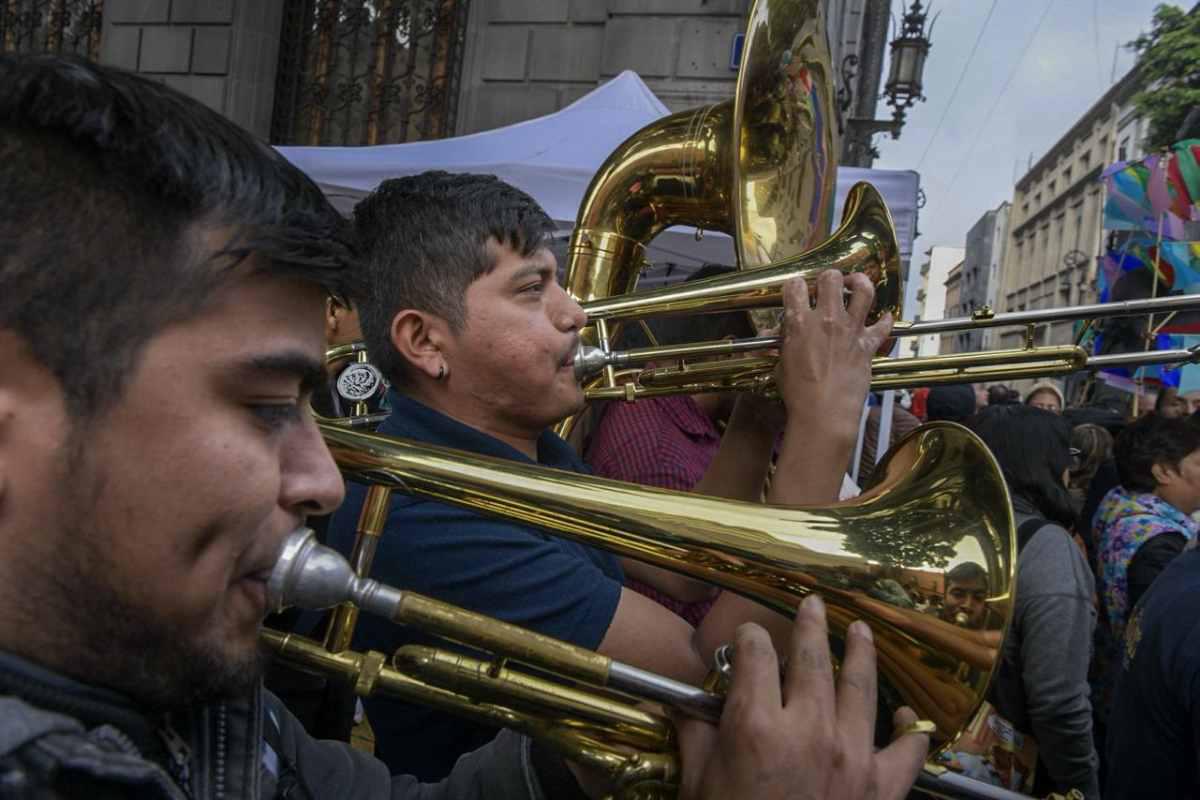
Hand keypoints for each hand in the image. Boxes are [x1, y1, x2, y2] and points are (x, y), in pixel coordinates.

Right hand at [675, 594, 928, 799]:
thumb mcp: (699, 785)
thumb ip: (696, 738)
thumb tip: (682, 707)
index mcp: (756, 725)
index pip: (755, 655)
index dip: (749, 638)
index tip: (748, 638)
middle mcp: (808, 728)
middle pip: (811, 657)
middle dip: (809, 624)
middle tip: (812, 603)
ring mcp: (852, 755)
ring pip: (861, 686)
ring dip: (860, 652)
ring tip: (860, 631)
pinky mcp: (883, 787)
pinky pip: (907, 748)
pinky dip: (909, 728)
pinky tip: (906, 715)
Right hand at [774, 270, 891, 439]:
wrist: (825, 413)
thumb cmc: (800, 393)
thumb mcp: (781, 365)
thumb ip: (782, 344)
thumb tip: (774, 336)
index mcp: (800, 322)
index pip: (795, 286)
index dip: (796, 286)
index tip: (797, 291)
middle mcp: (826, 319)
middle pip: (831, 278)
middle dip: (828, 278)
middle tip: (827, 286)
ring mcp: (850, 329)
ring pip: (863, 290)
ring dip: (860, 283)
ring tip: (856, 284)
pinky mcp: (867, 344)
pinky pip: (883, 325)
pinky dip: (885, 320)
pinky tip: (884, 317)